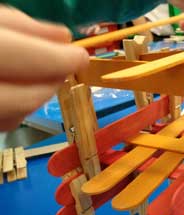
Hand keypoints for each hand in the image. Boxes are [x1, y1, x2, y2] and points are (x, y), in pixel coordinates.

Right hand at [0, 6, 88, 130]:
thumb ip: (20, 26)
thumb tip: (63, 38)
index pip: (22, 59)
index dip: (58, 60)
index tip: (79, 56)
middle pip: (23, 98)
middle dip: (50, 83)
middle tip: (60, 67)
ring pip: (13, 116)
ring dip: (34, 96)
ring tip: (34, 74)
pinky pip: (1, 123)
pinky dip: (16, 108)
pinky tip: (13, 88)